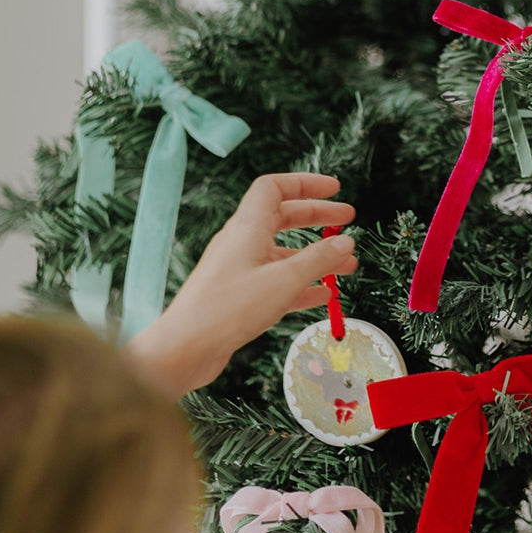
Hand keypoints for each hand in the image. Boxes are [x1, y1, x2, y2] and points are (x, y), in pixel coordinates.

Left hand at [127, 173, 357, 397]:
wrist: (186, 348)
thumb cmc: (226, 310)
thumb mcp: (283, 281)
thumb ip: (319, 260)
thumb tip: (345, 243)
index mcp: (247, 227)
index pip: (275, 188)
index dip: (305, 183)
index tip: (333, 189)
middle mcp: (242, 243)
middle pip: (283, 217)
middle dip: (317, 217)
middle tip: (345, 220)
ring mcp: (240, 269)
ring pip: (283, 253)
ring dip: (315, 256)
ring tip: (345, 265)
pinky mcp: (240, 295)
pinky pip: (277, 280)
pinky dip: (302, 283)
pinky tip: (322, 294)